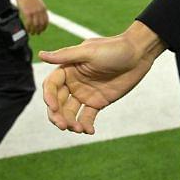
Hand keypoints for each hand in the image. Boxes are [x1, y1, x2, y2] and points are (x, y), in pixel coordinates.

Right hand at [14, 0, 47, 34]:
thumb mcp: (38, 3)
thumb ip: (39, 9)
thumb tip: (39, 17)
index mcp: (44, 8)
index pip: (46, 20)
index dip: (44, 27)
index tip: (42, 30)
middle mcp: (40, 11)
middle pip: (41, 24)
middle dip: (39, 30)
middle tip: (37, 34)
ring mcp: (34, 12)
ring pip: (35, 25)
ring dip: (34, 30)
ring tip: (32, 33)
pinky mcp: (27, 13)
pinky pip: (28, 23)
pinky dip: (28, 28)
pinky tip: (27, 30)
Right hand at [39, 22, 164, 133]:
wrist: (139, 54)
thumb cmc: (114, 48)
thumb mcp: (89, 51)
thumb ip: (65, 56)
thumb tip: (40, 55)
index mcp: (68, 69)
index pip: (51, 86)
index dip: (49, 97)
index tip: (53, 107)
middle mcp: (73, 83)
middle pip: (58, 103)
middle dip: (57, 115)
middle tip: (63, 126)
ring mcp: (85, 94)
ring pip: (70, 112)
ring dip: (70, 123)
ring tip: (78, 129)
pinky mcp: (97, 102)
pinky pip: (86, 117)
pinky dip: (85, 125)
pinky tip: (89, 131)